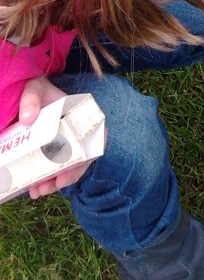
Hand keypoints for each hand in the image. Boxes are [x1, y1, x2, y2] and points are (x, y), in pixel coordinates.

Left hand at [19, 78, 98, 197]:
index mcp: (82, 114)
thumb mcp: (34, 88)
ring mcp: (65, 143)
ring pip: (68, 168)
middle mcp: (77, 132)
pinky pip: (54, 171)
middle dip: (70, 175)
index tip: (80, 163)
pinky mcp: (52, 152)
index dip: (94, 150)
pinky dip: (46, 181)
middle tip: (53, 185)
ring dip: (55, 183)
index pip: (99, 134)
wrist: (27, 96)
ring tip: (37, 191)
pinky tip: (32, 189)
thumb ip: (31, 98)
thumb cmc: (36, 89)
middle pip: (83, 157)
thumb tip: (28, 119)